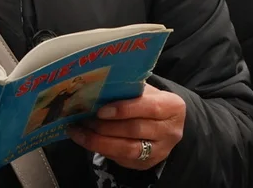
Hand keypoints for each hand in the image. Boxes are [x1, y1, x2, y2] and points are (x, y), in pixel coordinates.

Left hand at [67, 84, 184, 169]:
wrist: (165, 122)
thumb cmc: (150, 100)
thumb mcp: (145, 90)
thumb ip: (127, 90)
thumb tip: (95, 88)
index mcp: (172, 107)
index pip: (149, 108)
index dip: (124, 109)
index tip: (100, 110)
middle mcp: (170, 131)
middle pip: (134, 130)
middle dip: (105, 126)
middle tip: (82, 119)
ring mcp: (160, 151)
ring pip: (127, 149)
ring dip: (99, 141)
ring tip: (80, 132)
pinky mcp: (147, 163)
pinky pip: (122, 160)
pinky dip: (102, 150)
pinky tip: (87, 141)